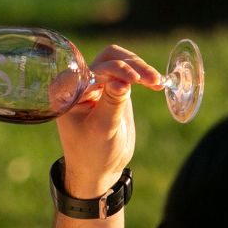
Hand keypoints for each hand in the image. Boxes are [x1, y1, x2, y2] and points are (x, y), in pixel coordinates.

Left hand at [54, 45, 161, 197]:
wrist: (99, 169)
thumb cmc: (93, 153)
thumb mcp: (102, 130)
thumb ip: (111, 104)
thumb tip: (122, 81)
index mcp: (69, 91)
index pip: (95, 69)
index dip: (117, 70)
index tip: (136, 81)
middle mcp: (81, 83)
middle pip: (109, 58)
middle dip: (132, 64)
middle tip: (152, 79)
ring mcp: (98, 84)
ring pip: (121, 62)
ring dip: (140, 68)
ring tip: (157, 81)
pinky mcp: (112, 90)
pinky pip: (128, 74)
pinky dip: (143, 76)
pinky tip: (157, 83)